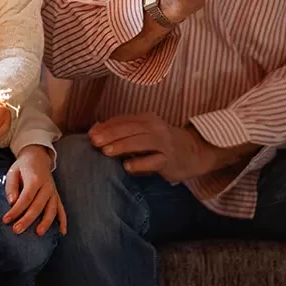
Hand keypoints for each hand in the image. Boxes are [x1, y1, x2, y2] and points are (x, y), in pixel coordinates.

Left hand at [2, 145, 67, 236]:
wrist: (38, 157)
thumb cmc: (23, 166)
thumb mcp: (13, 171)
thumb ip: (11, 186)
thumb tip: (12, 202)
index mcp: (35, 178)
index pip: (26, 198)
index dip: (16, 210)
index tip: (6, 220)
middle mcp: (46, 186)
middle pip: (38, 206)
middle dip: (27, 220)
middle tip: (16, 230)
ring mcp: (53, 192)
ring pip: (52, 209)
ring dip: (46, 222)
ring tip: (38, 234)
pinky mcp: (56, 196)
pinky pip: (61, 209)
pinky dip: (63, 221)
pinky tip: (62, 232)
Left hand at [89, 114, 211, 182]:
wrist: (194, 152)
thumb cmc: (162, 143)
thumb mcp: (144, 133)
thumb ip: (123, 131)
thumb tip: (95, 130)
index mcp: (147, 119)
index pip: (124, 121)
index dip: (106, 127)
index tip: (90, 134)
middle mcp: (155, 128)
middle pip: (130, 129)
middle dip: (110, 134)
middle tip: (94, 141)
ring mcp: (164, 144)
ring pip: (141, 142)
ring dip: (122, 146)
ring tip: (105, 151)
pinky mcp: (170, 161)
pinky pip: (154, 161)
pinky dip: (140, 163)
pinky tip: (127, 166)